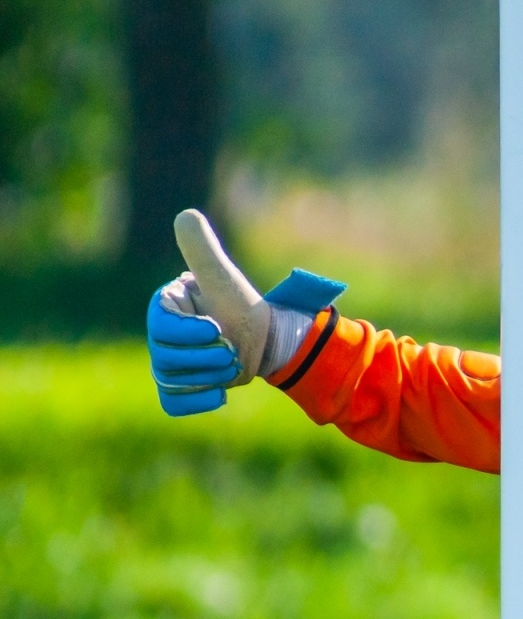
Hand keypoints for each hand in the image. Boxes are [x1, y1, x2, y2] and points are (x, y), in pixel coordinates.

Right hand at [146, 209, 345, 416]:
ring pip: (171, 380)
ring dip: (209, 375)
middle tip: (232, 350)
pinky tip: (219, 393)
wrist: (267, 341)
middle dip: (205, 358)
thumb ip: (203, 250)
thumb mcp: (224, 278)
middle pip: (165, 358)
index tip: (218, 329)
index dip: (190, 334)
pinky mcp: (181, 385)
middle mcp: (159, 333)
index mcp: (164, 306)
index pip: (161, 327)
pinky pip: (173, 403)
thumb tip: (186, 215)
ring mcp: (168, 360)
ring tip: (232, 363)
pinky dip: (196, 401)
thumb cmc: (245, 307)